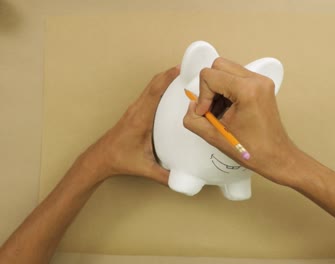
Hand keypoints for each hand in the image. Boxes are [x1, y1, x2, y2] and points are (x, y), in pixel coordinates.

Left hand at [81, 66, 179, 184]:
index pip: (155, 92)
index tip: (182, 69)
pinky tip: (170, 90)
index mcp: (140, 119)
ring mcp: (135, 108)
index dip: (168, 78)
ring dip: (165, 78)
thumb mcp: (145, 169)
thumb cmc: (120, 159)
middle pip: (154, 83)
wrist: (100, 158)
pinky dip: (160, 85)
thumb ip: (165, 176)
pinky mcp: (135, 111)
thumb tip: (185, 180)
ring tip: (183, 75)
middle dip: (171, 73)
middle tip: (190, 69)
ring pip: (151, 86)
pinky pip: (149, 93)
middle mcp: (137, 109)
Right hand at [183, 58, 296, 185]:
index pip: (209, 76)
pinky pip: (237, 77)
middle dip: (209, 87)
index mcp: (247, 90)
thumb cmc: (252, 150)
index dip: (202, 96)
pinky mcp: (263, 86)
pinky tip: (229, 109)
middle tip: (211, 109)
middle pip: (218, 66)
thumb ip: (193, 119)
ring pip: (227, 70)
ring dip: (218, 88)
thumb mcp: (214, 137)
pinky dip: (227, 90)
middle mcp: (257, 80)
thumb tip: (192, 105)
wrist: (276, 156)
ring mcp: (262, 81)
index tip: (206, 113)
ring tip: (220, 111)